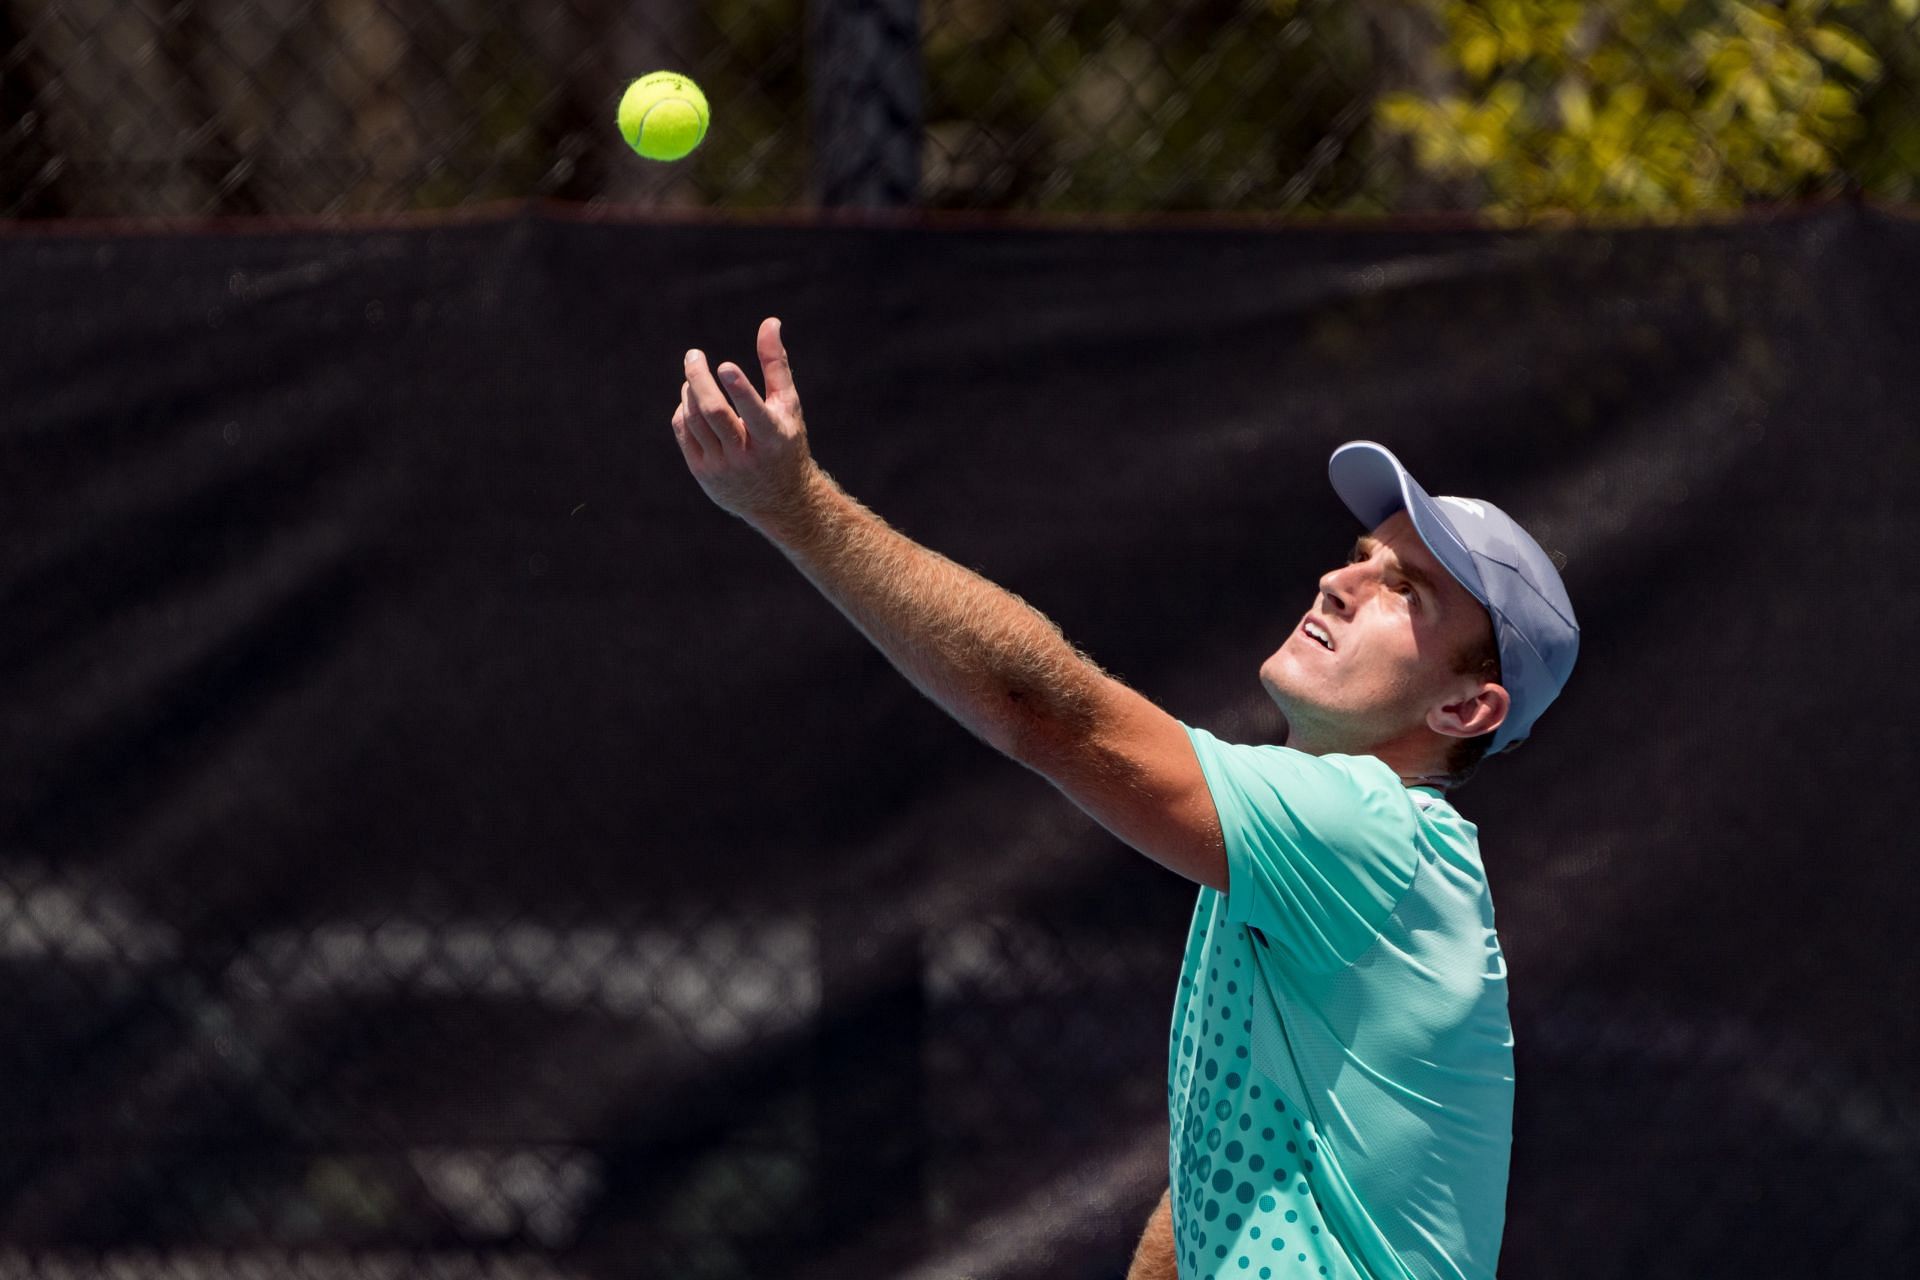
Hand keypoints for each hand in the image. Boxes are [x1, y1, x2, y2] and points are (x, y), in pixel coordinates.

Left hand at [673, 316, 817, 523]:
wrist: (779, 500)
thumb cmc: (786, 442)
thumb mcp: (788, 405)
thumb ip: (776, 364)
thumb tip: (770, 322)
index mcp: (773, 438)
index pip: (753, 412)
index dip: (739, 389)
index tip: (724, 366)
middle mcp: (746, 455)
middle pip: (714, 413)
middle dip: (699, 380)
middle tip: (693, 355)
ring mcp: (721, 467)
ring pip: (695, 420)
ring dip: (690, 391)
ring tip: (694, 374)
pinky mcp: (702, 472)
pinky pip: (684, 432)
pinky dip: (685, 410)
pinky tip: (691, 399)